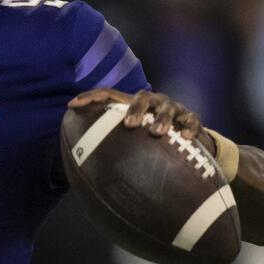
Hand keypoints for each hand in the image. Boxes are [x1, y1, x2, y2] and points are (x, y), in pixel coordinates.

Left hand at [68, 88, 203, 140]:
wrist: (185, 135)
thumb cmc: (149, 137)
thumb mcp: (130, 137)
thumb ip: (109, 144)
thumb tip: (80, 168)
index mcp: (132, 103)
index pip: (108, 94)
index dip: (90, 97)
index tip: (72, 105)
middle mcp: (152, 102)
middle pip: (142, 97)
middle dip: (135, 109)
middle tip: (129, 125)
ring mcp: (172, 108)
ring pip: (167, 108)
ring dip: (162, 119)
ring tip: (157, 132)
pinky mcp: (190, 118)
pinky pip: (191, 119)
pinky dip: (189, 127)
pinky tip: (185, 136)